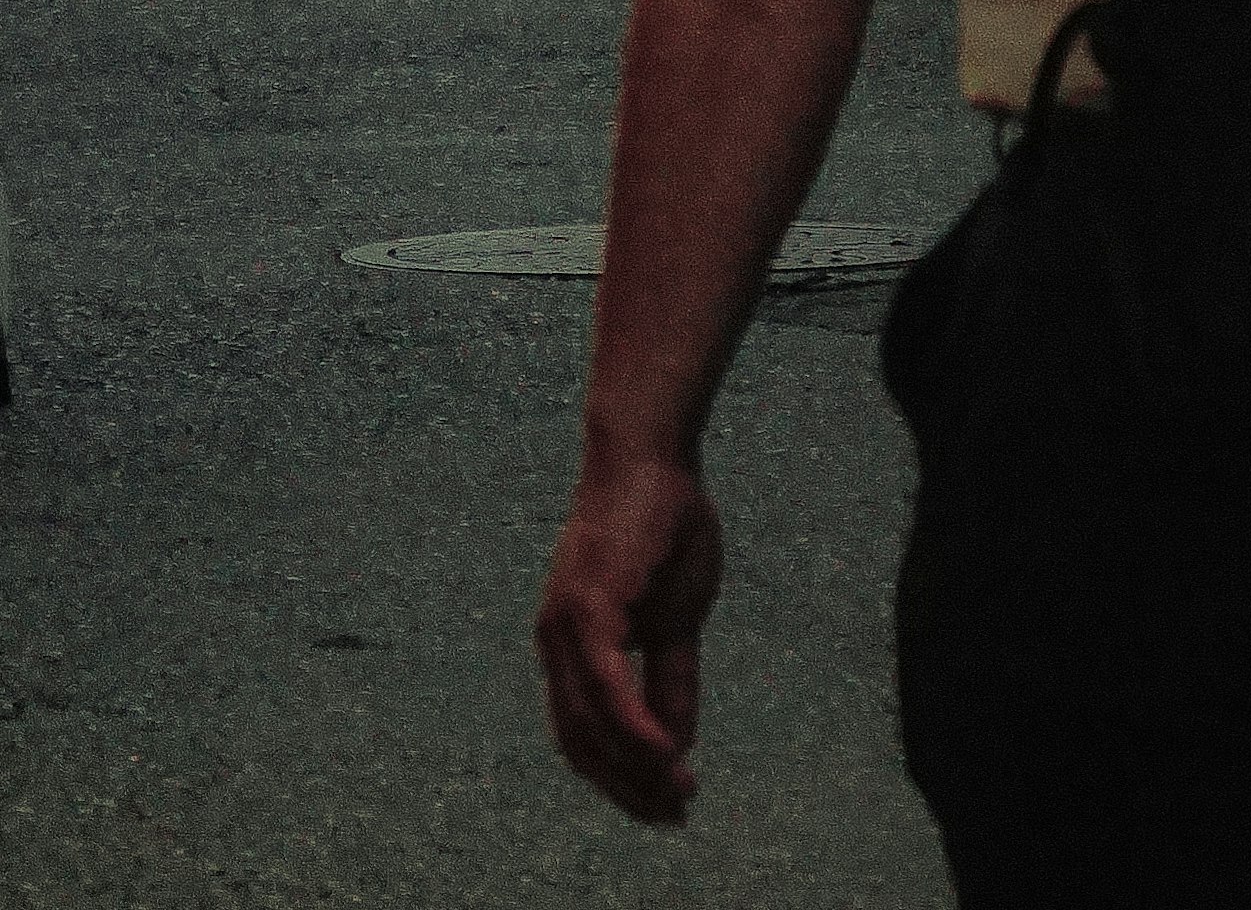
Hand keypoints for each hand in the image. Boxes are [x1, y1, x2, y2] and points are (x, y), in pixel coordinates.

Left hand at [536, 442, 722, 824]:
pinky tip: (662, 749)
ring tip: (677, 791)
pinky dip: (631, 722)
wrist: (654, 453)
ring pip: (589, 722)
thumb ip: (671, 675)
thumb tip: (677, 740)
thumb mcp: (678, 615)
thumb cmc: (664, 524)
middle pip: (581, 743)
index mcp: (571, 648)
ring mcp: (563, 626)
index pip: (586, 735)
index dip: (622, 777)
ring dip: (634, 765)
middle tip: (675, 814)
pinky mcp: (585, 604)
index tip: (667, 806)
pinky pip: (603, 682)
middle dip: (627, 787)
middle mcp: (555, 644)